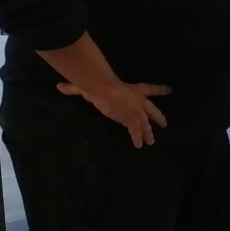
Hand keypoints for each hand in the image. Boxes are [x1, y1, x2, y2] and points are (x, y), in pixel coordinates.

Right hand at [56, 80, 170, 147]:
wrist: (108, 90)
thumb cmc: (102, 85)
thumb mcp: (92, 86)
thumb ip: (76, 88)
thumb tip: (59, 87)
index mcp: (136, 89)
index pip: (151, 89)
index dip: (160, 90)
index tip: (169, 90)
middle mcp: (140, 101)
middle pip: (153, 110)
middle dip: (158, 117)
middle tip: (164, 123)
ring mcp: (138, 112)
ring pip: (147, 124)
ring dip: (149, 132)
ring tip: (151, 141)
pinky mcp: (133, 121)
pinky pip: (137, 132)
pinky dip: (138, 138)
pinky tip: (140, 145)